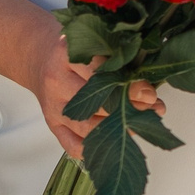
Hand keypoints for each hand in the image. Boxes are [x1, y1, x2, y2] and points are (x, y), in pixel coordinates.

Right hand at [27, 33, 161, 158]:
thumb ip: (118, 60)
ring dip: (119, 130)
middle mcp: (56, 81)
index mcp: (66, 54)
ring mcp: (52, 106)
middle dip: (129, 108)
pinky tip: (117, 143)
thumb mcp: (93, 44)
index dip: (128, 85)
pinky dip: (96, 150)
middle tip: (154, 110)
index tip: (151, 93)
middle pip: (95, 102)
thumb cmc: (76, 50)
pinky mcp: (52, 125)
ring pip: (87, 127)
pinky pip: (73, 146)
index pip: (100, 73)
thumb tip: (150, 89)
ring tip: (142, 125)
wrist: (39, 57)